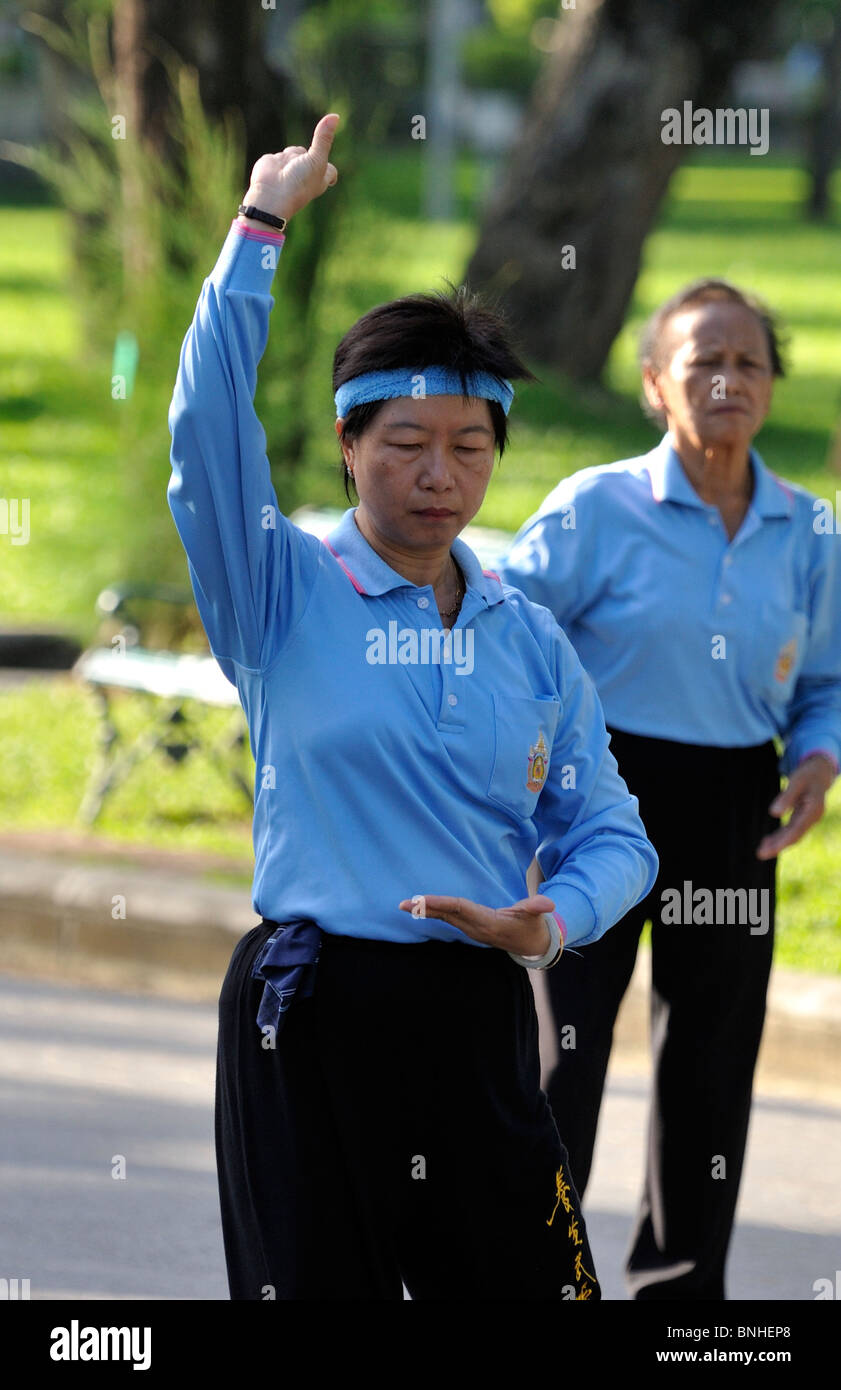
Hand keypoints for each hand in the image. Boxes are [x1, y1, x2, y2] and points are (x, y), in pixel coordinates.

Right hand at [241, 112, 339, 222]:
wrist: (272, 193)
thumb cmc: (299, 182)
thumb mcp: (316, 159)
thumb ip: (323, 138)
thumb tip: (335, 116)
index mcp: (320, 177)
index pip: (330, 171)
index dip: (330, 169)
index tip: (329, 168)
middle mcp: (307, 173)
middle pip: (312, 156)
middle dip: (310, 156)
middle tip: (310, 163)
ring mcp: (291, 168)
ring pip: (297, 150)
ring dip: (293, 154)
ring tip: (289, 170)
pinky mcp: (277, 164)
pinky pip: (281, 154)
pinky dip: (278, 158)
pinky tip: (277, 169)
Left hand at [398, 892, 555, 955]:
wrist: (531, 944)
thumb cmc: (532, 926)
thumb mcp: (537, 916)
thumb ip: (538, 908)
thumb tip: (548, 904)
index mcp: (488, 922)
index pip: (460, 909)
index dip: (442, 903)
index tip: (424, 900)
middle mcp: (475, 927)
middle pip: (447, 914)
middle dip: (425, 909)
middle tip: (403, 904)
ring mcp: (472, 930)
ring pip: (445, 917)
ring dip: (426, 911)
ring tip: (406, 905)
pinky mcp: (470, 928)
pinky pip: (449, 918)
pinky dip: (435, 911)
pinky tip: (422, 908)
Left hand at [756, 754, 835, 859]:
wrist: (820, 772)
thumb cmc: (807, 774)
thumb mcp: (796, 781)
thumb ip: (786, 797)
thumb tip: (774, 813)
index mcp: (814, 809)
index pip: (797, 829)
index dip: (784, 840)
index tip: (771, 848)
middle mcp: (813, 817)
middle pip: (795, 836)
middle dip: (778, 846)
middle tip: (760, 854)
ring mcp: (809, 819)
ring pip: (793, 835)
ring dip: (778, 843)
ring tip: (761, 852)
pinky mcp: (803, 818)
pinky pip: (792, 830)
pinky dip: (781, 836)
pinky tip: (768, 841)